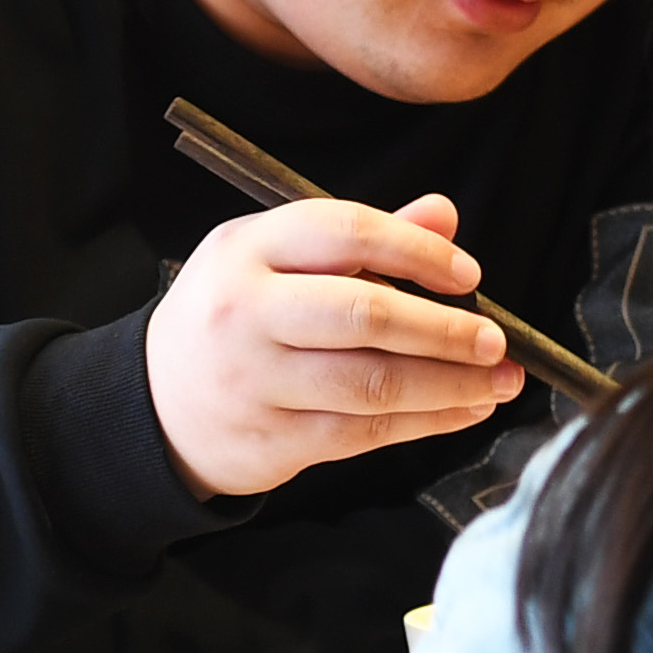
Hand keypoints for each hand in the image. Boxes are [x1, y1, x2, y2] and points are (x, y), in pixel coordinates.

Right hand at [146, 191, 518, 500]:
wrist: (155, 404)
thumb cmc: (233, 318)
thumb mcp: (274, 260)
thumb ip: (359, 239)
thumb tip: (444, 214)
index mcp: (248, 248)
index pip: (346, 232)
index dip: (417, 250)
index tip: (468, 274)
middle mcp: (246, 311)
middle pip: (364, 314)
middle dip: (444, 329)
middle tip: (494, 339)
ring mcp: (255, 380)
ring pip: (372, 383)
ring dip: (449, 384)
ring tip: (496, 380)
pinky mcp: (271, 439)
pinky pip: (364, 432)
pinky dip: (426, 422)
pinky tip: (461, 411)